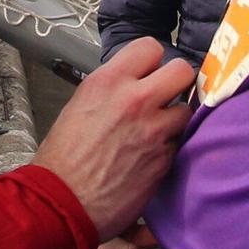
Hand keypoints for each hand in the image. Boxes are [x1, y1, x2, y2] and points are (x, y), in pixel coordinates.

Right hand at [36, 39, 192, 239]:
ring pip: (186, 110)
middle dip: (177, 82)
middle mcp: (135, 100)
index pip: (150, 47)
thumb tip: (132, 84)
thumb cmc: (63, 158)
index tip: (149, 73)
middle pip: (182, 70)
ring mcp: (154, 130)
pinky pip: (179, 143)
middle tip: (166, 95)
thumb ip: (111, 89)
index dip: (152, 61)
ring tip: (157, 131)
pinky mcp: (164, 160)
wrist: (62, 201)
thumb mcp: (80, 106)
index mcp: (108, 82)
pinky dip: (169, 148)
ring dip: (175, 119)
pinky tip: (150, 156)